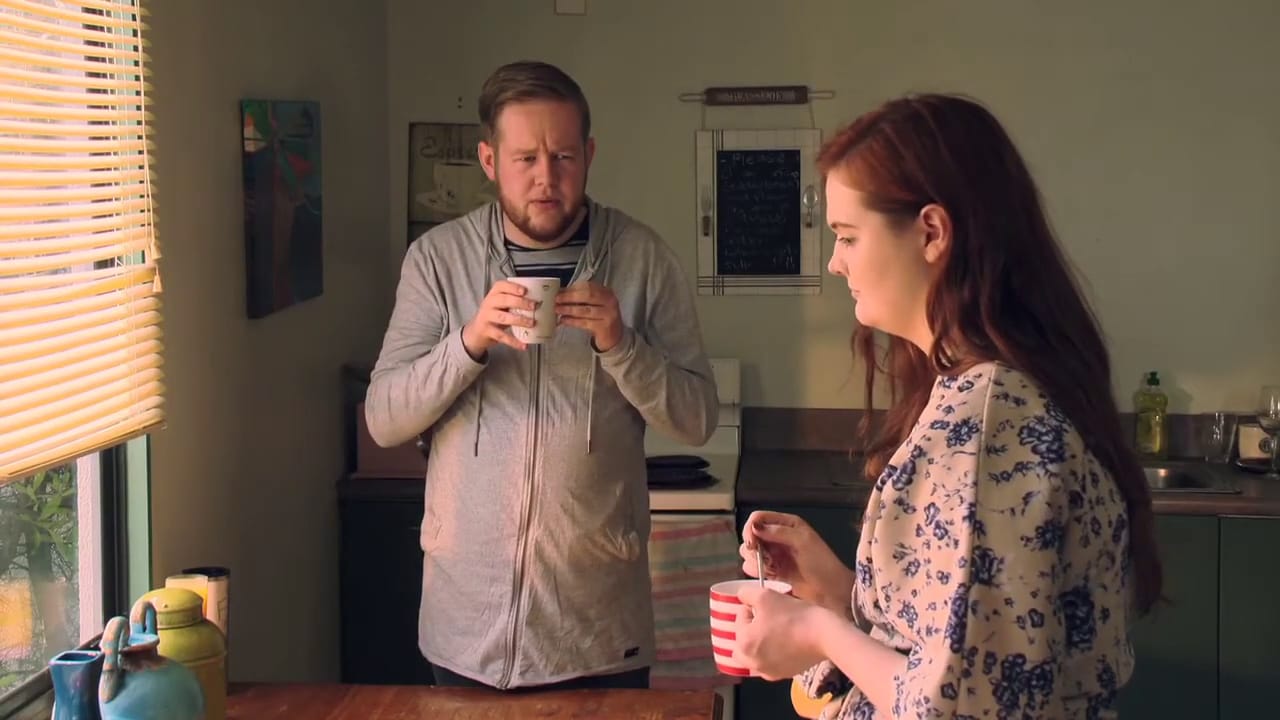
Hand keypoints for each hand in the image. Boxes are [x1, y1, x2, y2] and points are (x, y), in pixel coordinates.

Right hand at [461, 280, 537, 357]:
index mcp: (494, 294)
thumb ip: (515, 301)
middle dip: (520, 302)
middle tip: (534, 306)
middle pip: (503, 300)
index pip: (501, 286)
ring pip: (503, 317)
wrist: (476, 331)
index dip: (513, 287)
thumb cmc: (494, 314)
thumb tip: (541, 303)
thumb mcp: (501, 304)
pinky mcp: (487, 331)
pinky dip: (513, 341)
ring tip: (532, 323)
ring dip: (519, 320)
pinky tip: (523, 344)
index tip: (525, 291)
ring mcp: (487, 317)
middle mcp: (488, 303)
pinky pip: (502, 336)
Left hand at [554, 281, 623, 351]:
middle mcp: (610, 301)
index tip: (560, 291)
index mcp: (606, 292)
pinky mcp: (604, 327)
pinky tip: (564, 320)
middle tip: (556, 300)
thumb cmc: (601, 318)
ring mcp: (608, 314)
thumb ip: (581, 298)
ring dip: (569, 309)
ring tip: (557, 310)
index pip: (588, 286)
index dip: (573, 288)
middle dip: (570, 297)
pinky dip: (572, 321)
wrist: (614, 336)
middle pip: (588, 295)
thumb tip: (561, 293)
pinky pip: (585, 322)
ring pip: (585, 310)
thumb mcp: (595, 305)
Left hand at [733, 584, 827, 680]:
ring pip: (754, 654)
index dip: (752, 608)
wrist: (824, 635)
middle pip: (742, 641)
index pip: (739, 619)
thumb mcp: (765, 596)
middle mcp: (752, 662)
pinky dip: (772, 654)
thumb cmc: (793, 615)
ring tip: (776, 630)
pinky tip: (786, 643)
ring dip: (759, 643)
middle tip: (766, 618)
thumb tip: (742, 595)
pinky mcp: (783, 675)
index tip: (767, 605)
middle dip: (750, 629)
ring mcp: (767, 672)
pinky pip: (769, 663)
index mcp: (743, 643)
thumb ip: (746, 594)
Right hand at [740, 510, 855, 614]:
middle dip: (752, 547)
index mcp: (787, 524)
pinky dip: (757, 572)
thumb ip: (779, 532)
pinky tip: (772, 575)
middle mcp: (778, 537)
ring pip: (749, 553)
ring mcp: (774, 555)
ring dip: (755, 561)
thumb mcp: (803, 541)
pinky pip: (753, 568)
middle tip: (765, 558)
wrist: (831, 591)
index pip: (758, 518)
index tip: (752, 543)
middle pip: (750, 535)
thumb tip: (755, 527)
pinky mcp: (773, 571)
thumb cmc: (822, 563)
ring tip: (771, 568)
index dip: (751, 528)